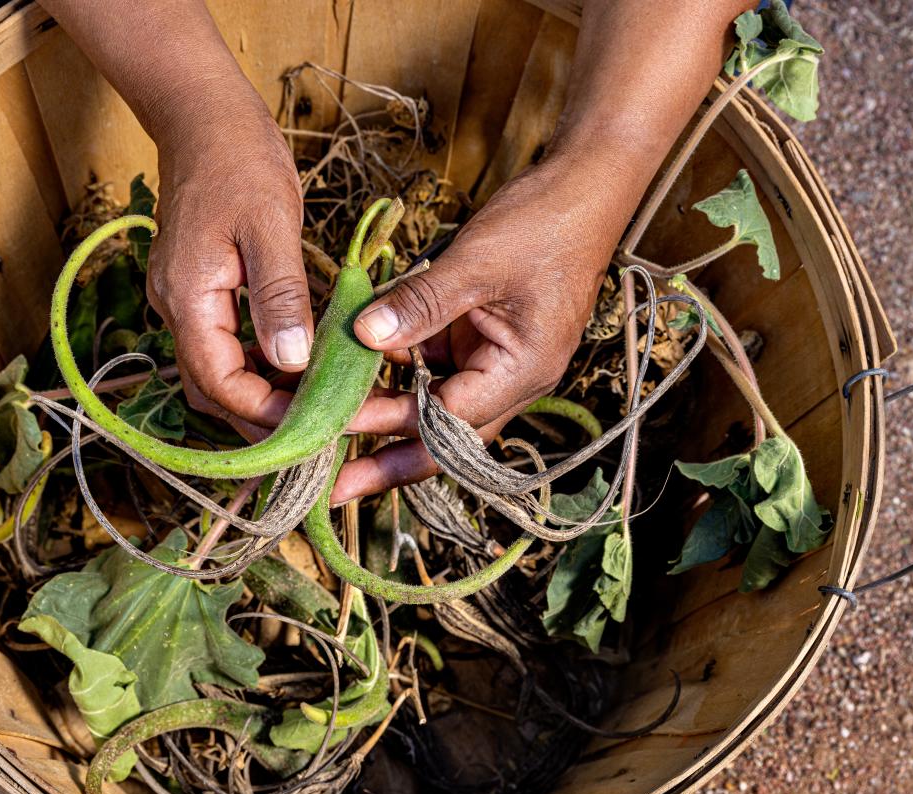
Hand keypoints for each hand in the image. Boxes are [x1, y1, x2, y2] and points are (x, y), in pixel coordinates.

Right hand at [144, 73, 313, 431]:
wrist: (203, 116)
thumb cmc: (238, 159)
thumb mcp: (269, 225)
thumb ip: (279, 295)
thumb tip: (292, 360)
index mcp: (187, 297)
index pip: (218, 383)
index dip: (264, 412)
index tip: (314, 423)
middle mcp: (178, 308)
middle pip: (213, 389)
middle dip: (263, 416)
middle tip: (321, 426)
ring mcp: (186, 301)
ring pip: (219, 371)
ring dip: (263, 394)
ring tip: (317, 402)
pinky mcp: (201, 291)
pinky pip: (227, 345)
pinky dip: (261, 364)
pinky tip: (301, 364)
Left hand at [333, 154, 624, 503]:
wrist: (583, 187)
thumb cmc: (545, 224)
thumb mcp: (476, 262)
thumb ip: (419, 303)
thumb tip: (363, 337)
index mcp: (522, 372)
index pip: (449, 423)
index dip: (390, 433)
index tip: (337, 438)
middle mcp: (510, 378)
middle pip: (442, 435)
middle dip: (387, 459)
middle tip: (331, 486)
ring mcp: (492, 358)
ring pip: (431, 403)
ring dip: (384, 412)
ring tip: (329, 428)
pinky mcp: (476, 336)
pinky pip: (429, 364)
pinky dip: (393, 367)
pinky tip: (351, 368)